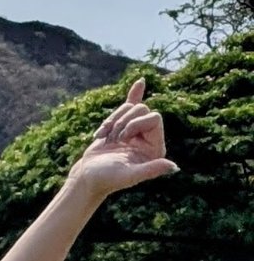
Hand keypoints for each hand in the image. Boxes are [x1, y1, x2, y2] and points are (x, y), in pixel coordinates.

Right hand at [69, 81, 176, 201]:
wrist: (87, 177)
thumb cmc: (107, 179)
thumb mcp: (129, 175)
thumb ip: (151, 170)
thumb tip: (174, 167)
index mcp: (155, 149)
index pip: (154, 118)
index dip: (136, 123)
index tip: (122, 138)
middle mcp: (148, 139)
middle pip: (143, 110)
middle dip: (124, 121)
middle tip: (113, 139)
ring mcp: (134, 132)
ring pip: (129, 108)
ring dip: (113, 120)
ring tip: (106, 138)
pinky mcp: (121, 126)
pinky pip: (130, 105)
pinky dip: (135, 93)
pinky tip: (141, 81)